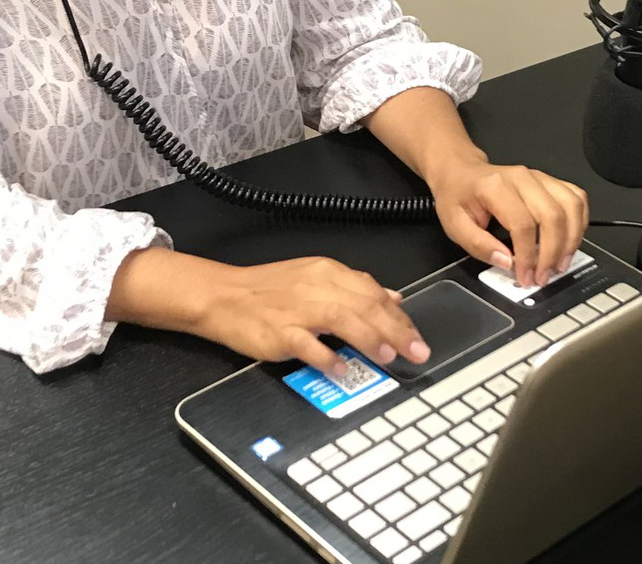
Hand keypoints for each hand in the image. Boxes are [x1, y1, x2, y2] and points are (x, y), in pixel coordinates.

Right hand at [196, 257, 430, 380]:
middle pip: (364, 305)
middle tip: (417, 352)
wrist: (223, 296)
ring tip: (388, 357)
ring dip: (368, 338)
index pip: (373, 292)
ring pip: (341, 319)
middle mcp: (316, 286)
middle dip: (395, 330)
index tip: (418, 337)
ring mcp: (297, 309)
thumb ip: (356, 288)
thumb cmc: (270, 290)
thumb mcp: (316, 278)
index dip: (399, 316)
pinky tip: (341, 369)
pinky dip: (326, 357)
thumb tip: (394, 297)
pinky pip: (307, 344)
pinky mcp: (278, 332)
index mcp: (328, 272)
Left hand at [426, 156, 589, 288]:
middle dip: (552, 253)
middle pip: (552, 216)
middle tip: (543, 276)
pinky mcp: (550, 181)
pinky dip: (580, 222)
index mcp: (495, 187)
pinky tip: (570, 241)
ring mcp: (540, 177)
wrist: (462, 171)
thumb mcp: (455, 225)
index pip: (522, 224)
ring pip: (571, 206)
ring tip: (560, 263)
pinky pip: (577, 199)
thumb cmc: (458, 195)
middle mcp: (522, 178)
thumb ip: (479, 245)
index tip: (525, 276)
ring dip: (571, 240)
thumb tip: (506, 262)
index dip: (527, 256)